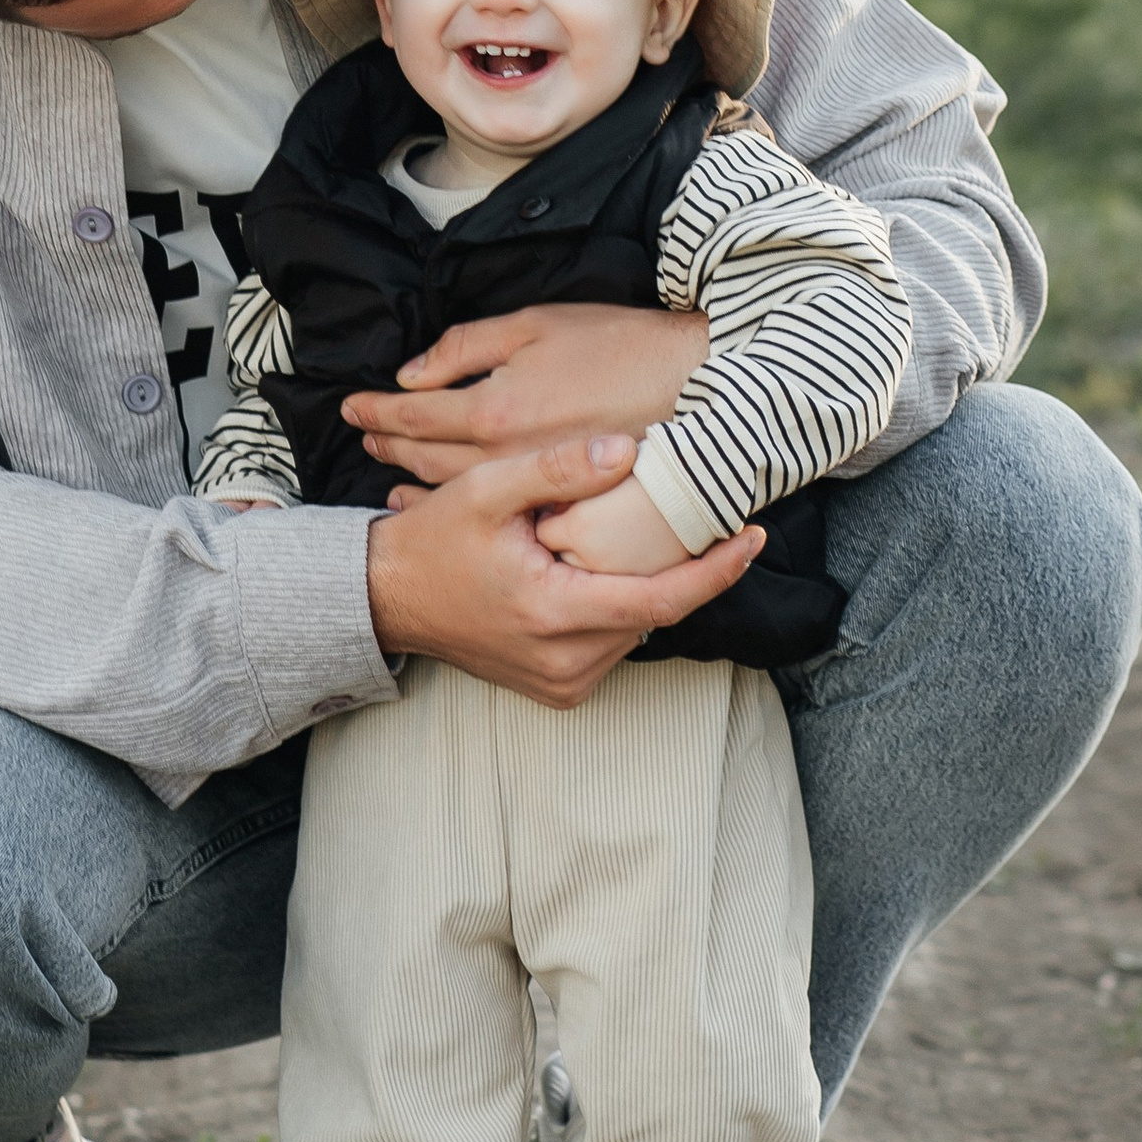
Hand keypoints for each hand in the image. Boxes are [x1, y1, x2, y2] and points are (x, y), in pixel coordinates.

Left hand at [343, 301, 708, 484]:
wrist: (698, 388)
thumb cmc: (620, 346)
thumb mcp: (535, 323)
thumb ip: (465, 347)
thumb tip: (414, 373)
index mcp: (493, 409)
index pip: (414, 414)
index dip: (378, 410)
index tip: (351, 406)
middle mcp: (504, 459)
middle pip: (426, 459)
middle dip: (389, 445)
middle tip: (364, 437)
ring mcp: (532, 490)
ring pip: (456, 492)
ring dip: (415, 483)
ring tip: (390, 479)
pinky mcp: (561, 509)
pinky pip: (496, 514)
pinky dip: (465, 510)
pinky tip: (453, 510)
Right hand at [364, 436, 762, 709]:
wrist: (387, 599)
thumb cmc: (434, 540)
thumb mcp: (487, 488)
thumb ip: (556, 469)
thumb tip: (627, 450)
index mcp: (553, 615)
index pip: (661, 599)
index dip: (716, 570)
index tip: (753, 536)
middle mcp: (565, 663)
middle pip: (654, 612)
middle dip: (677, 565)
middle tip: (694, 515)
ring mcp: (562, 684)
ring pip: (637, 630)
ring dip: (644, 586)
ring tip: (635, 537)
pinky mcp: (559, 690)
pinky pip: (612, 644)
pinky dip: (618, 607)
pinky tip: (600, 571)